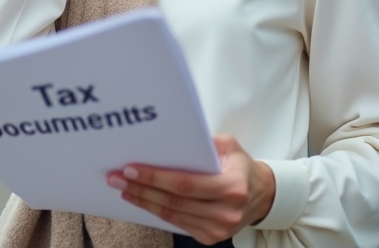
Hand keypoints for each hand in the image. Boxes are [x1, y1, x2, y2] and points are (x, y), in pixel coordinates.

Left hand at [107, 134, 275, 244]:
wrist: (260, 194)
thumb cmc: (241, 166)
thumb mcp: (229, 145)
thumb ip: (204, 142)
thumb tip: (169, 140)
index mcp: (232, 186)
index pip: (185, 183)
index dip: (155, 178)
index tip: (131, 169)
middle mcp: (226, 211)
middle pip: (174, 201)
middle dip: (142, 188)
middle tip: (117, 178)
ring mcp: (218, 228)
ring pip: (172, 215)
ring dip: (144, 201)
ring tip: (124, 189)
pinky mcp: (210, 237)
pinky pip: (177, 224)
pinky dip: (157, 212)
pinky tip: (142, 200)